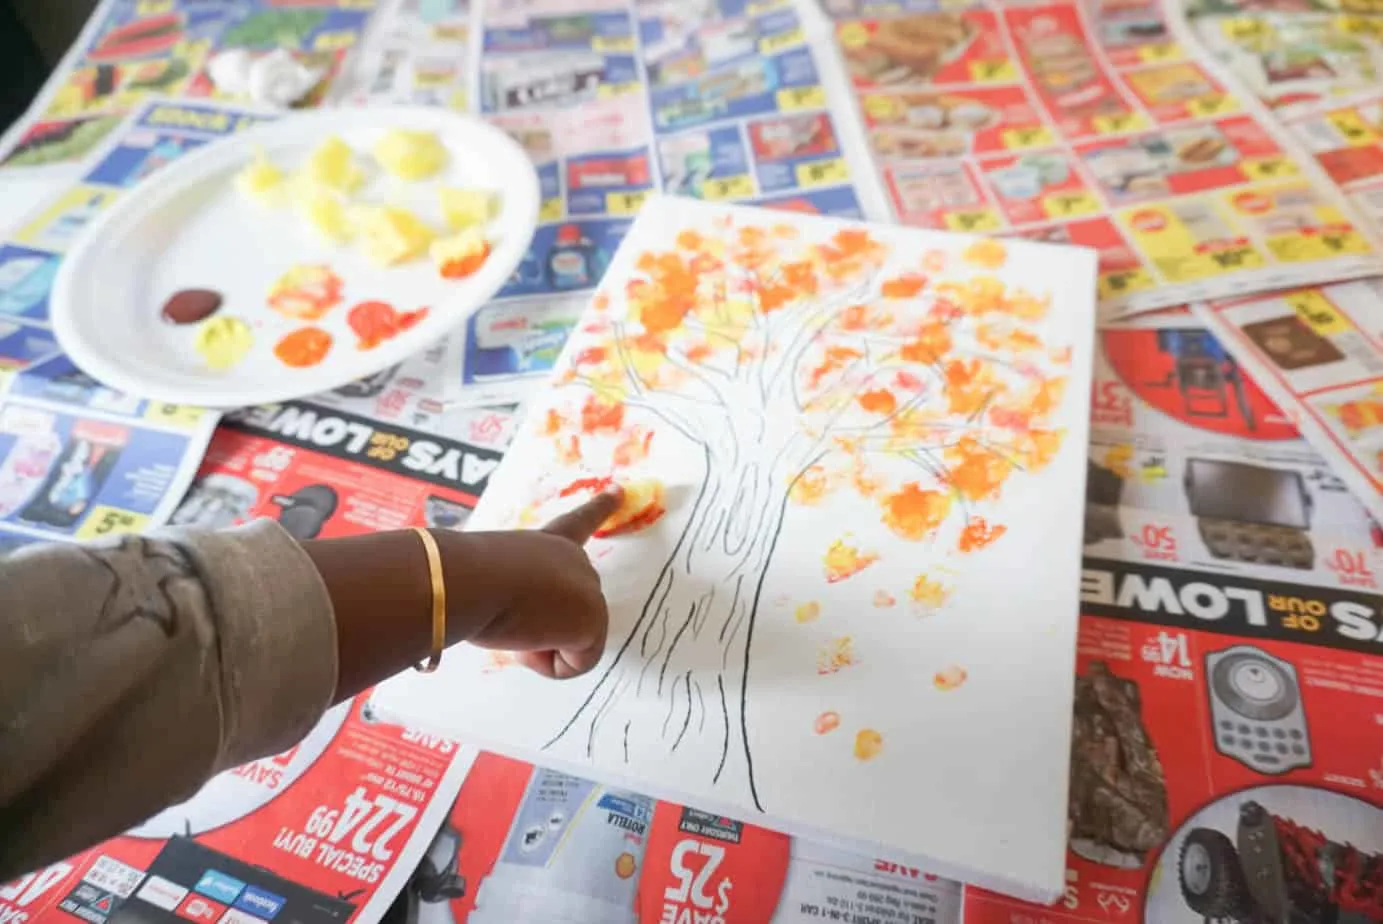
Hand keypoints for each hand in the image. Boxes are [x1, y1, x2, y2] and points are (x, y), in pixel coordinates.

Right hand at [445, 487, 622, 678]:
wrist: (472, 579)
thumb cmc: (464, 577)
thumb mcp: (488, 577)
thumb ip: (509, 589)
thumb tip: (504, 618)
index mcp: (547, 543)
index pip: (578, 523)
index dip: (600, 507)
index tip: (619, 489)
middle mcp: (574, 559)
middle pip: (566, 616)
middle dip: (536, 631)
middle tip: (505, 614)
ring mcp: (589, 588)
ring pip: (565, 645)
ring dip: (534, 647)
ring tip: (512, 621)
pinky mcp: (594, 620)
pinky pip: (572, 665)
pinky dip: (546, 664)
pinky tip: (528, 639)